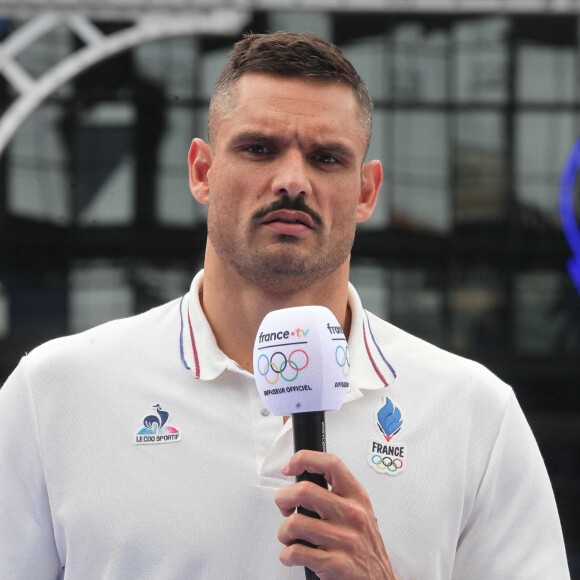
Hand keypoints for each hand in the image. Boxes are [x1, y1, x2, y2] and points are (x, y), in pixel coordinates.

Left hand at [275, 450, 398, 579]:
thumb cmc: (366, 546)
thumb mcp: (360, 511)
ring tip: (289, 536)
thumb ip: (338, 494)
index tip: (289, 466)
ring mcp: (344, 539)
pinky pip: (296, 552)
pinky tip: (293, 554)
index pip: (330, 464)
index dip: (304, 459)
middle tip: (283, 506)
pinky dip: (286, 554)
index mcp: (356, 497)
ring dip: (284, 532)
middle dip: (283, 497)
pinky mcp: (336, 563)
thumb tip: (302, 479)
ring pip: (295, 523)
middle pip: (304, 491)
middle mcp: (351, 515)